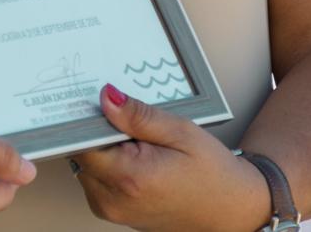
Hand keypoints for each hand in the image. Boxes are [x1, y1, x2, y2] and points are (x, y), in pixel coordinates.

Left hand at [71, 86, 269, 230]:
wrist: (231, 208)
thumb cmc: (212, 172)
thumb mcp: (179, 131)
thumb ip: (137, 115)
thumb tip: (105, 97)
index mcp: (128, 177)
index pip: (79, 140)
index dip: (86, 119)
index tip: (99, 104)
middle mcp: (113, 200)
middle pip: (80, 152)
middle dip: (97, 133)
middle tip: (129, 125)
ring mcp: (111, 210)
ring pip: (85, 165)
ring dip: (103, 150)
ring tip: (139, 145)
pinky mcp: (113, 213)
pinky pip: (95, 180)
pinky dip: (109, 165)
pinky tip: (136, 159)